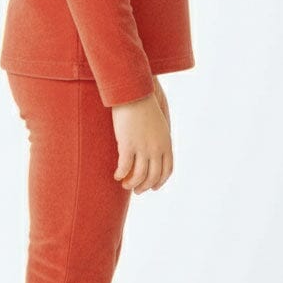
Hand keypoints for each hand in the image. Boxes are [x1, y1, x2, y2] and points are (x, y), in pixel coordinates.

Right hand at [111, 77, 172, 192]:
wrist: (134, 92)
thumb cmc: (143, 104)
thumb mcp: (158, 122)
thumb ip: (158, 136)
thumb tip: (154, 148)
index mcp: (166, 142)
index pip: (167, 169)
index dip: (160, 181)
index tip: (152, 187)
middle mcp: (157, 148)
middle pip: (153, 176)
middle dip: (145, 186)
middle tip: (136, 190)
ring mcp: (143, 147)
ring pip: (139, 175)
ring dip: (132, 184)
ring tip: (124, 184)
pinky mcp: (128, 145)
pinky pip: (125, 167)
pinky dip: (120, 174)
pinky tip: (116, 175)